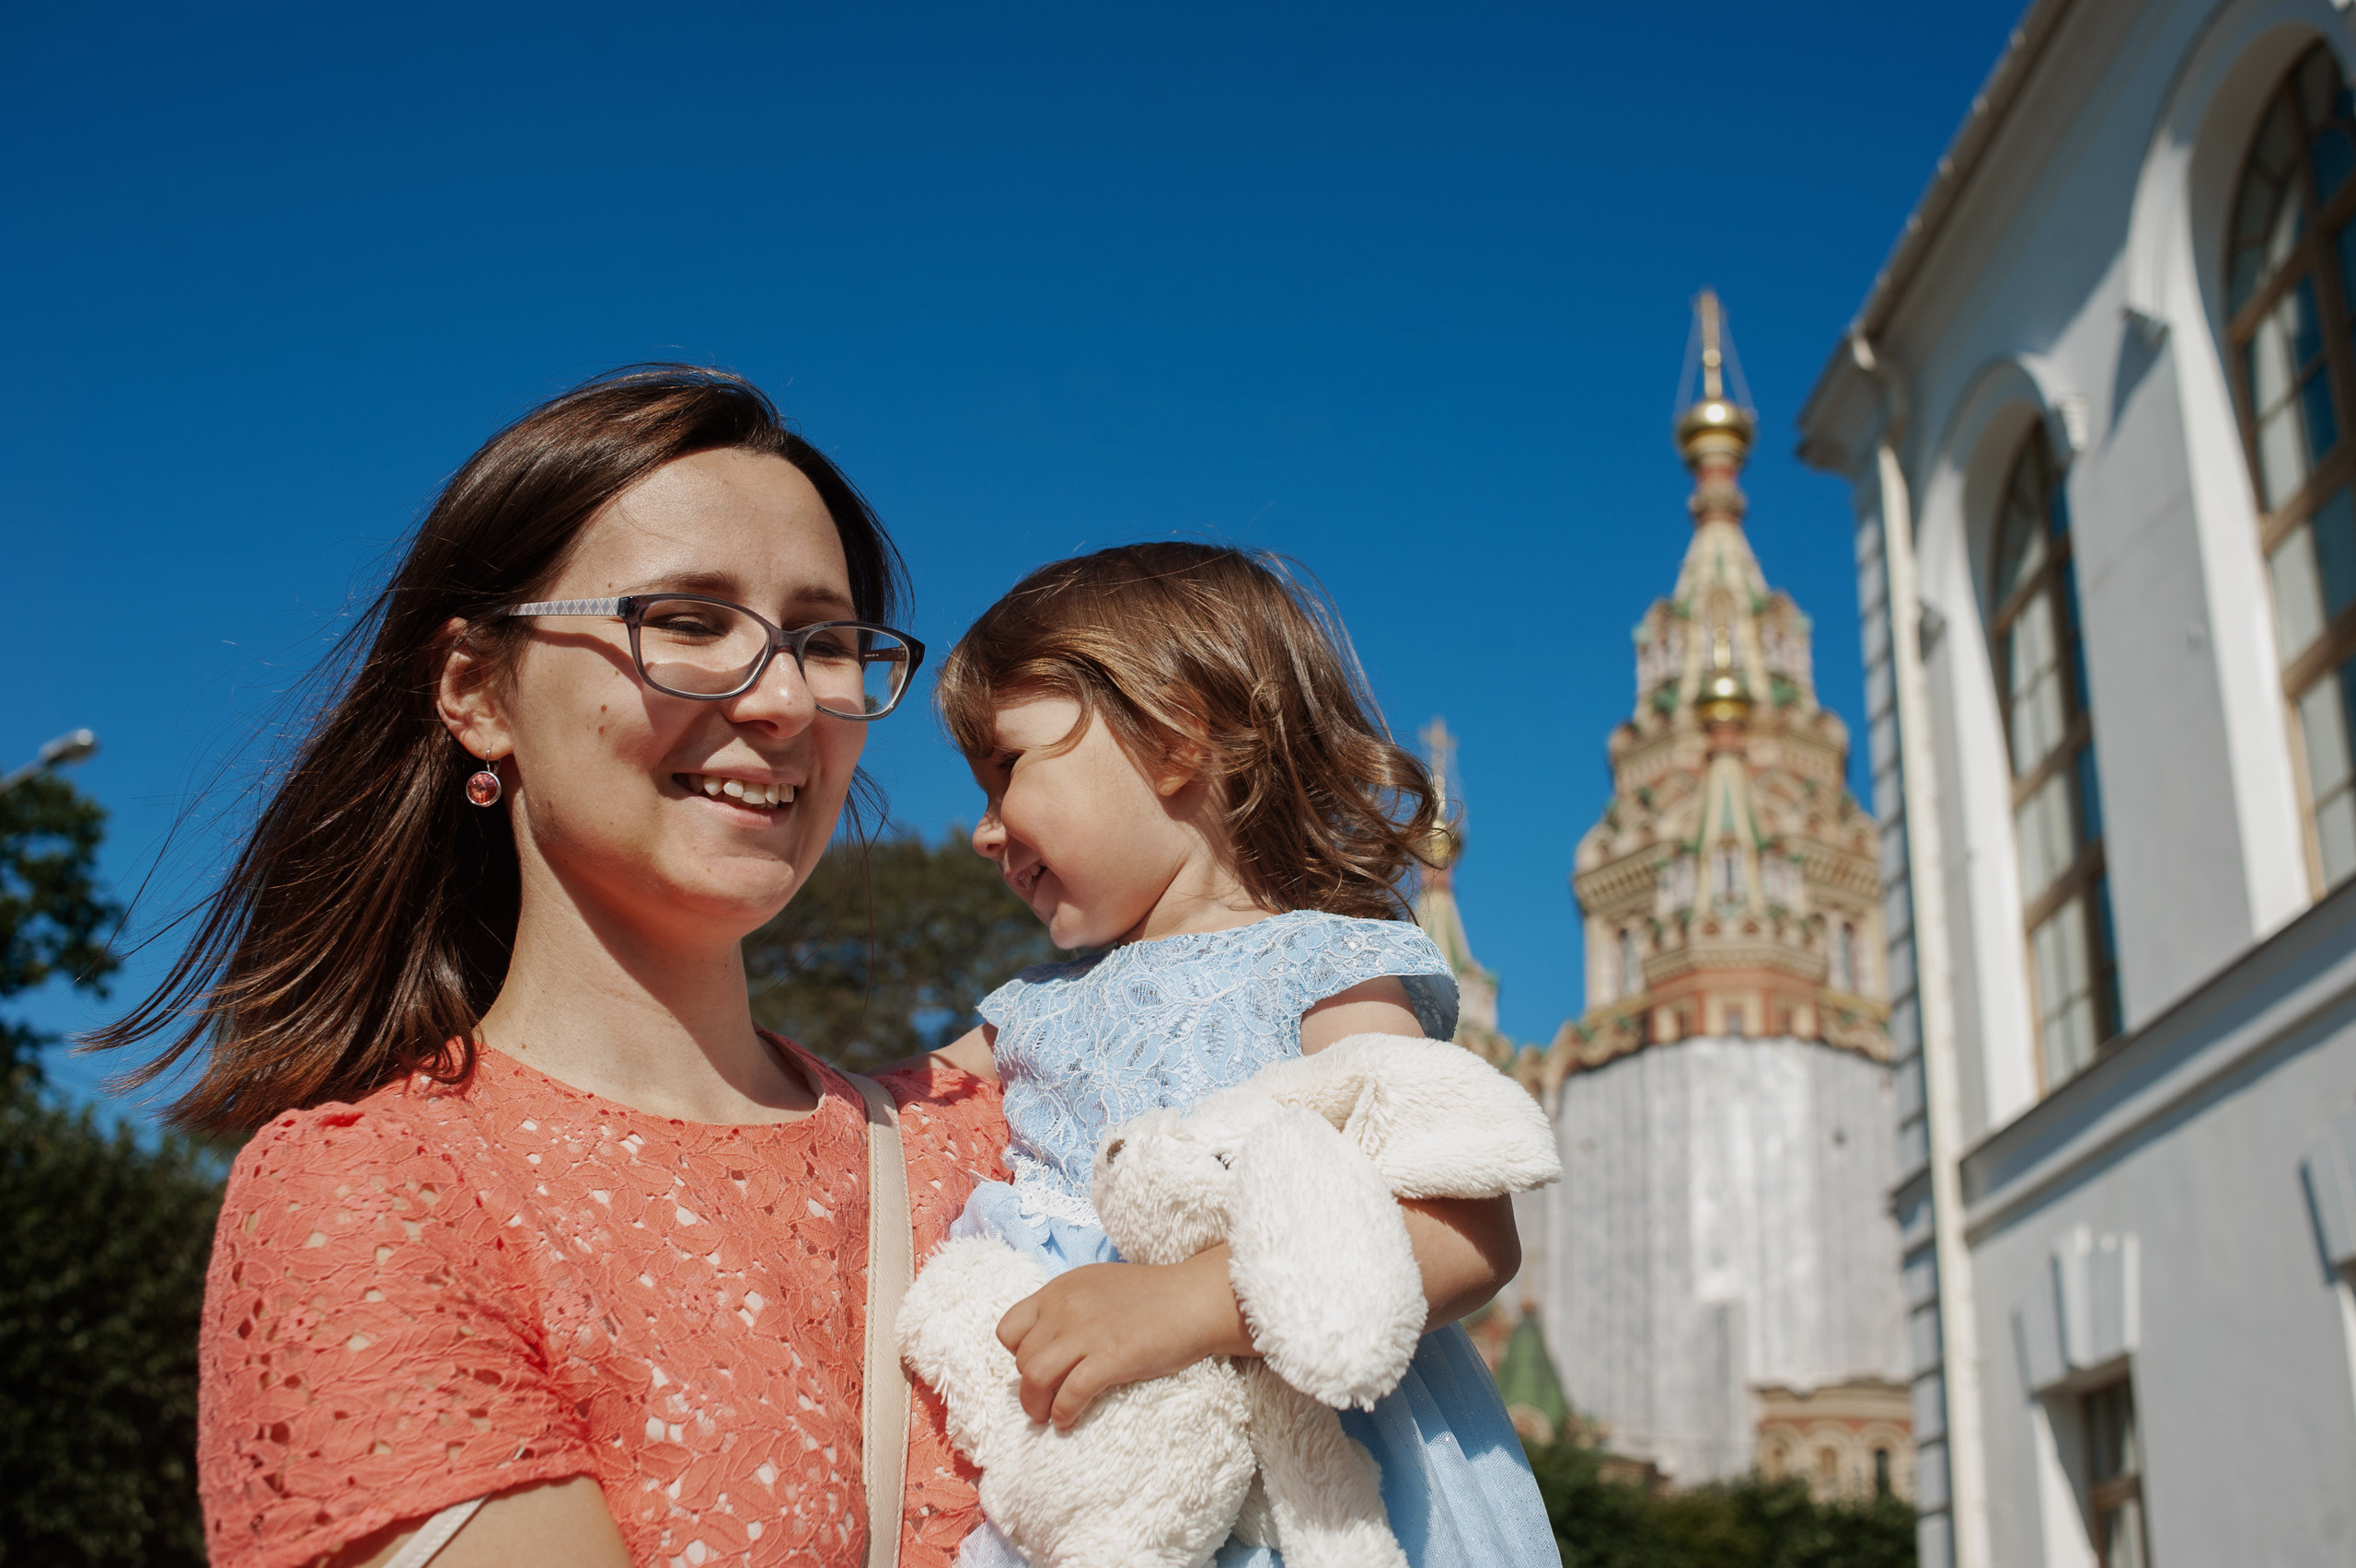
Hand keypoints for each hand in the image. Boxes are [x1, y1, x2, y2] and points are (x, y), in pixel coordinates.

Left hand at [995, 1247, 1255, 1427]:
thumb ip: (1068, 1306)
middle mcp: (1067, 1307)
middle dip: (1028, 1386)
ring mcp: (1088, 1332)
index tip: (1034, 1366)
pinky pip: (1070, 1393)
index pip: (1008, 1328)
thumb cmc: (1152, 1295)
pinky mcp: (1112, 1357)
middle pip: (1022, 1359)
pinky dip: (1063, 1412)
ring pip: (1035, 1377)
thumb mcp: (1097, 1285)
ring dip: (1036, 1405)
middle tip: (1042, 1401)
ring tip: (1047, 1417)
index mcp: (1061, 1289)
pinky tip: (1068, 1421)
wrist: (1194, 1299)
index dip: (1016, 1353)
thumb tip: (1047, 1341)